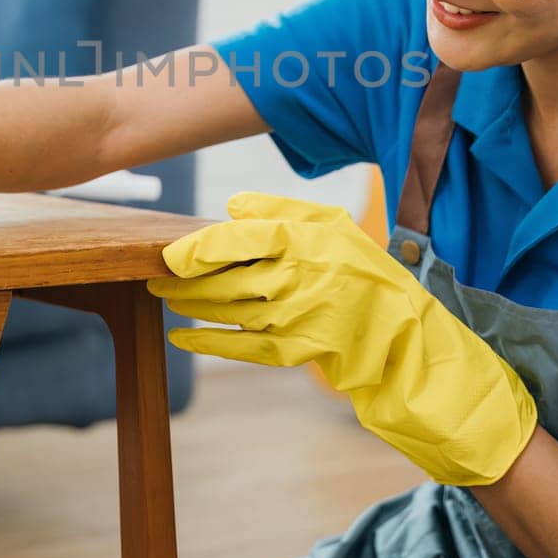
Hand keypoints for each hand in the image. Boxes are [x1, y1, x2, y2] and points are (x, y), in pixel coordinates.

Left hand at [149, 191, 537, 485]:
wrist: (402, 332)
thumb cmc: (365, 269)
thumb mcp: (333, 225)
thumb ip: (281, 211)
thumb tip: (231, 207)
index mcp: (304, 242)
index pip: (236, 241)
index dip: (197, 248)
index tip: (171, 251)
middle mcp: (296, 280)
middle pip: (223, 279)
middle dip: (182, 279)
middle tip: (155, 273)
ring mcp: (294, 319)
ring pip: (226, 310)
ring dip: (189, 304)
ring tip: (165, 295)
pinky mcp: (294, 351)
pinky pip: (240, 347)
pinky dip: (207, 342)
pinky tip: (182, 335)